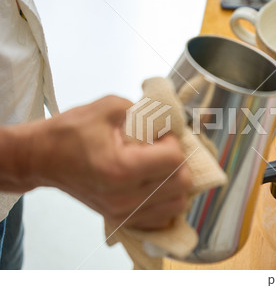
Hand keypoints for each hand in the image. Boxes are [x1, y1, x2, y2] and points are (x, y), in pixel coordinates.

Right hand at [5, 96, 192, 229]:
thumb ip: (146, 112)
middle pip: (182, 184)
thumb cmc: (70, 131)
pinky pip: (162, 218)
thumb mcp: (108, 107)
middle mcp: (125, 197)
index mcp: (122, 168)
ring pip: (177, 204)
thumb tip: (171, 121)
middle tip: (163, 149)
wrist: (41, 158)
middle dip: (179, 162)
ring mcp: (123, 213)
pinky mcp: (121, 220)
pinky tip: (156, 185)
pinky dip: (166, 201)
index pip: (174, 159)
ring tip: (160, 167)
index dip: (173, 141)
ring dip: (176, 182)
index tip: (160, 134)